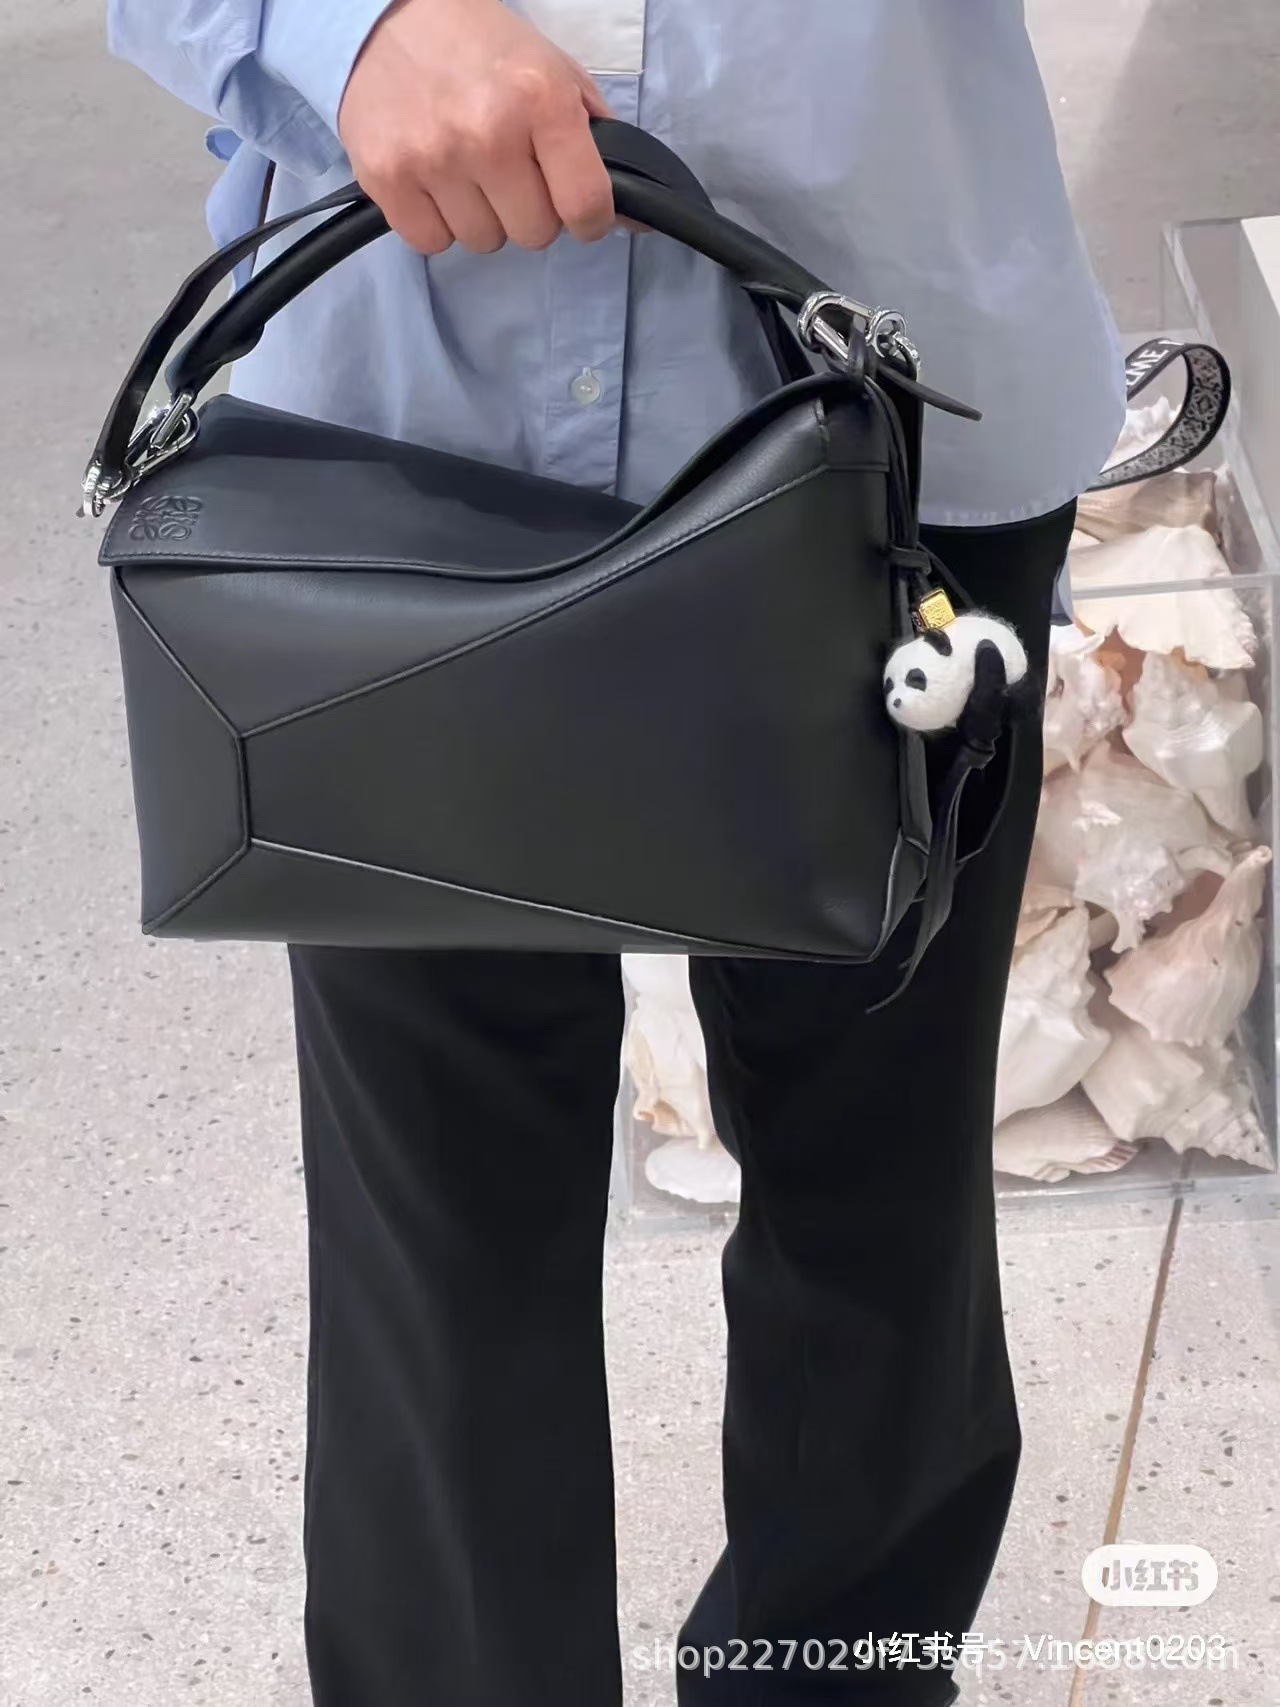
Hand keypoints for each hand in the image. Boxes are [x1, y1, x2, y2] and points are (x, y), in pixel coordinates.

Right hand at [338, 0, 615, 254]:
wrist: (387, 15)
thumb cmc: (481, 46)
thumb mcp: (553, 72)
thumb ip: (594, 141)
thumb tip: (635, 218)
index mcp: (541, 99)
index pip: (586, 207)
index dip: (588, 219)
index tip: (576, 209)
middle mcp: (488, 132)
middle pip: (534, 234)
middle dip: (529, 210)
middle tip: (509, 171)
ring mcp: (434, 158)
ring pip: (483, 241)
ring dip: (481, 216)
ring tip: (466, 167)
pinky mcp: (386, 177)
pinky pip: (431, 242)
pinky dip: (435, 221)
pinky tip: (433, 180)